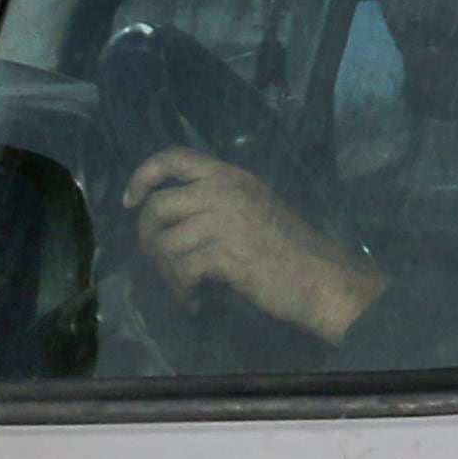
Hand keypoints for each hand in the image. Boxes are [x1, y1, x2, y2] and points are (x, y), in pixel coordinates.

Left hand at [123, 149, 384, 345]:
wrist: (326, 282)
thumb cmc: (292, 251)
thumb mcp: (254, 209)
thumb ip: (214, 203)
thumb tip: (164, 218)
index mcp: (232, 176)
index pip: (174, 157)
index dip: (143, 176)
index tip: (131, 201)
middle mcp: (226, 191)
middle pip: (157, 206)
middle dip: (149, 240)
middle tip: (163, 263)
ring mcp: (225, 221)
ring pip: (164, 242)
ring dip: (167, 272)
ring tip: (185, 287)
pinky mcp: (226, 254)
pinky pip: (181, 270)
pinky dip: (182, 290)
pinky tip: (195, 300)